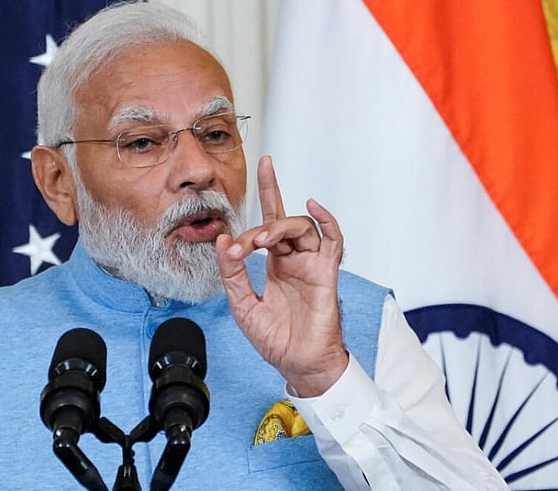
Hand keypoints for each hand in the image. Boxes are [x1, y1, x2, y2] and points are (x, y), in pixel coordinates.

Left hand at [215, 155, 347, 396]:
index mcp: (275, 266)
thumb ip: (233, 274)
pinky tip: (313, 206)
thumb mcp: (243, 304)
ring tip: (263, 239)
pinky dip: (326, 220)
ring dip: (280, 226)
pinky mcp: (326, 274)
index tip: (231, 250)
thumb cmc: (276, 339)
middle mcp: (294, 260)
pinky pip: (333, 241)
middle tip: (256, 198)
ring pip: (301, 227)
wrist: (297, 364)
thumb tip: (223, 241)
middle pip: (283, 218)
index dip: (246, 230)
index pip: (265, 229)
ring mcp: (311, 265)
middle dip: (271, 194)